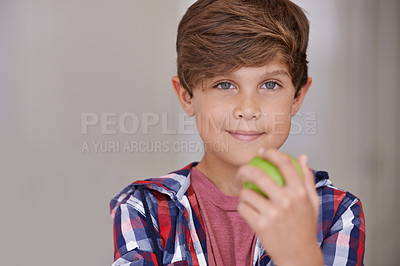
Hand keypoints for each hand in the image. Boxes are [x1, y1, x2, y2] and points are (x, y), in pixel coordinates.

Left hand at [236, 149, 323, 265]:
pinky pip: (242, 208)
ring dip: (244, 193)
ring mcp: (272, 214)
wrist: (299, 257)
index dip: (271, 153)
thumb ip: (307, 178)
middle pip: (258, 174)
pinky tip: (248, 209)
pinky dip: (243, 207)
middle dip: (245, 169)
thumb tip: (302, 157)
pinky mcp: (260, 225)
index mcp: (300, 193)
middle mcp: (286, 201)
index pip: (284, 164)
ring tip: (249, 198)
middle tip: (242, 172)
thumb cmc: (305, 228)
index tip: (262, 152)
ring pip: (246, 193)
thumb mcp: (312, 202)